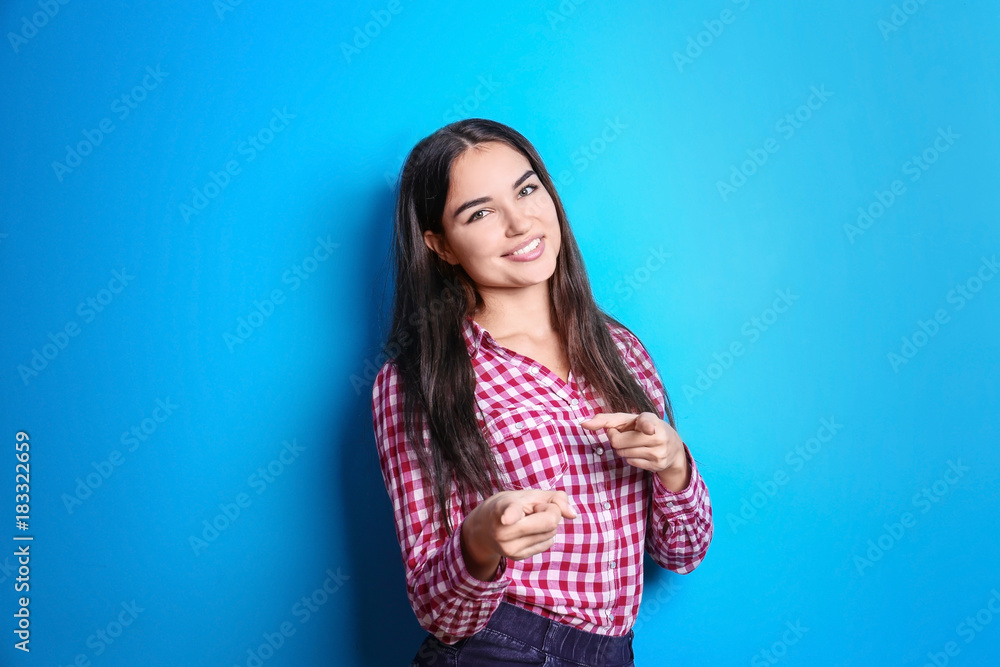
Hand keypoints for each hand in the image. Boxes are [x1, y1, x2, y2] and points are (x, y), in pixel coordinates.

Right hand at [461, 489, 576, 580]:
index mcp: (502, 509)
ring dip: (548, 524)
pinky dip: (545, 534)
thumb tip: (573, 515)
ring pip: (552, 534)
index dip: (510, 515)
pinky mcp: (517, 557)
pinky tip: (529, 531)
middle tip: (533, 509)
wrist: (484, 528)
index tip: (507, 519)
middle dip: (550, 511)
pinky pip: (548, 543)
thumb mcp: (529, 494)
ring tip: (528, 520)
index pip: (509, 512)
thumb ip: (556, 498)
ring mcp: (510, 548)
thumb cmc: (510, 505)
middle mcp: (503, 532)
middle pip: (550, 522)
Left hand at [579, 411, 687, 479]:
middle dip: (616, 438)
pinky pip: (631, 462)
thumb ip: (608, 419)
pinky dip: (631, 458)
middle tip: (627, 435)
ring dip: (623, 449)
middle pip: (618, 442)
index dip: (646, 425)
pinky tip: (641, 453)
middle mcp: (657, 435)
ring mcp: (658, 452)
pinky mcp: (657, 465)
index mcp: (650, 419)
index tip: (649, 430)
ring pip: (623, 453)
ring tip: (636, 443)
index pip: (647, 422)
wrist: (673, 446)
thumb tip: (584, 423)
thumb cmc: (644, 428)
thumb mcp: (630, 419)